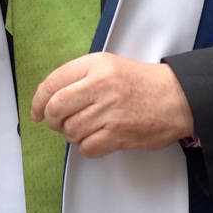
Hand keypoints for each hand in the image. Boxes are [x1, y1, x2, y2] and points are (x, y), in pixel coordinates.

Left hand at [31, 52, 193, 157]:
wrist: (175, 97)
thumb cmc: (140, 81)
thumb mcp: (108, 65)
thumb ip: (79, 76)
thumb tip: (49, 97)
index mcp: (95, 65)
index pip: (53, 82)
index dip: (38, 100)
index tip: (36, 111)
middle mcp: (100, 86)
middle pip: (56, 108)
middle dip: (51, 119)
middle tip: (56, 122)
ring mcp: (109, 111)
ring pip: (70, 130)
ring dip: (71, 134)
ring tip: (84, 127)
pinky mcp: (119, 134)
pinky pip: (87, 147)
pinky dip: (86, 146)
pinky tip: (96, 137)